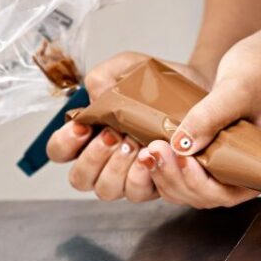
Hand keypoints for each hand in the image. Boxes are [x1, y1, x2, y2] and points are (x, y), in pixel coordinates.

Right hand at [46, 52, 208, 202]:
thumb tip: (92, 102)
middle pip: (80, 178)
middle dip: (94, 158)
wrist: (200, 90)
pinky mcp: (153, 184)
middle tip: (114, 135)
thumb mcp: (129, 67)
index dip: (64, 143)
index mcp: (90, 134)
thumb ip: (103, 77)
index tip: (83, 126)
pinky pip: (138, 193)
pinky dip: (142, 176)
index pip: (60, 151)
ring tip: (135, 143)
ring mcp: (128, 175)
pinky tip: (152, 156)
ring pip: (107, 190)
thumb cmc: (159, 83)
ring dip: (117, 169)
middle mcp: (105, 160)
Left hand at [140, 31, 260, 208]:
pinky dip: (168, 165)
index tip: (183, 159)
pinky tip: (151, 147)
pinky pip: (187, 170)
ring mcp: (228, 163)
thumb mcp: (237, 89)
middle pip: (207, 195)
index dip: (202, 185)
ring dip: (167, 175)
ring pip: (193, 187)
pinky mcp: (213, 152)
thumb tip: (182, 146)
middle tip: (154, 151)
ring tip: (149, 150)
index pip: (230, 192)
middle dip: (177, 179)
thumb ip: (211, 116)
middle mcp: (247, 171)